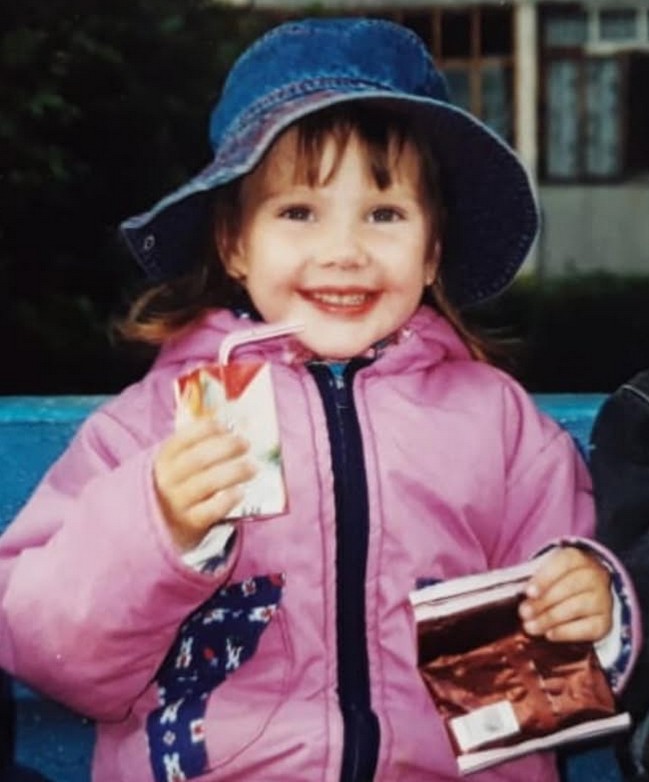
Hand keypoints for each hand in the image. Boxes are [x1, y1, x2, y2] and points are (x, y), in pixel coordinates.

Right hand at [153, 419, 255, 550]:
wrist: (166, 521)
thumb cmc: (181, 482)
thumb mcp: (180, 461)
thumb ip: (200, 444)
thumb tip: (235, 426)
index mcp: (165, 458)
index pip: (183, 439)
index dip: (206, 430)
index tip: (227, 427)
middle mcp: (168, 479)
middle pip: (197, 459)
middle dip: (225, 448)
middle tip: (246, 444)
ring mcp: (178, 502)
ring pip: (206, 484)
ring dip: (234, 472)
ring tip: (253, 467)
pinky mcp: (191, 522)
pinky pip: (211, 510)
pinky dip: (228, 500)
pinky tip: (241, 491)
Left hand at [518, 546, 611, 642]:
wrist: (589, 590)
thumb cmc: (560, 579)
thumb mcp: (547, 570)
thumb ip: (534, 579)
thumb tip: (517, 594)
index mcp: (577, 558)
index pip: (563, 564)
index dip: (545, 578)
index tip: (528, 592)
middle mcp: (594, 576)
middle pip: (568, 588)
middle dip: (543, 603)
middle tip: (524, 613)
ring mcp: (603, 599)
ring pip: (576, 608)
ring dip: (550, 619)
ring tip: (530, 627)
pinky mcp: (605, 621)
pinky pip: (587, 629)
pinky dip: (566, 632)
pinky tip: (550, 634)